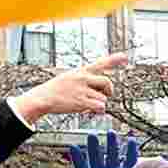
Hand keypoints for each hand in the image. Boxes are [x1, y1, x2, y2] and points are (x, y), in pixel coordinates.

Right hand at [14, 52, 129, 123]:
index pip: (100, 63)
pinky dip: (97, 110)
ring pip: (103, 97)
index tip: (124, 57)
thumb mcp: (69, 77)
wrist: (43, 98)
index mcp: (80, 71)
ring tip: (86, 103)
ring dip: (98, 103)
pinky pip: (100, 106)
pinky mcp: (82, 102)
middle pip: (107, 82)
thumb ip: (85, 79)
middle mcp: (83, 78)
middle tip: (105, 94)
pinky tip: (88, 110)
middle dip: (109, 90)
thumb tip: (100, 87)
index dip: (114, 60)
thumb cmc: (55, 89)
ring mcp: (83, 90)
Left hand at [65, 134, 143, 167]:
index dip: (77, 158)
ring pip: (112, 157)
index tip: (72, 147)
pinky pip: (129, 163)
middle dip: (94, 147)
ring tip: (111, 133)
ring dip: (112, 145)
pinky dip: (130, 153)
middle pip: (96, 158)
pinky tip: (131, 142)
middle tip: (92, 134)